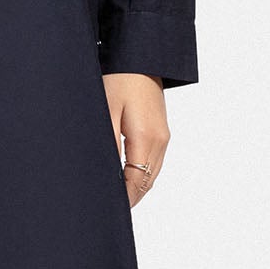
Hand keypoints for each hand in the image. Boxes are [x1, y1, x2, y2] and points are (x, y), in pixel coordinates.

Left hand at [103, 72, 167, 207]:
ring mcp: (163, 137)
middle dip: (129, 198)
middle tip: (107, 212)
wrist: (142, 56)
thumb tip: (106, 176)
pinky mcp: (161, 131)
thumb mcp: (106, 111)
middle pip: (146, 183)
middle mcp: (160, 141)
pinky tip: (125, 178)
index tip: (107, 212)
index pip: (135, 183)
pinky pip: (152, 162)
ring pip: (151, 174)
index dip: (123, 200)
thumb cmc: (120, 79)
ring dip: (135, 188)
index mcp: (147, 139)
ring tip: (115, 200)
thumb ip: (107, 147)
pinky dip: (140, 174)